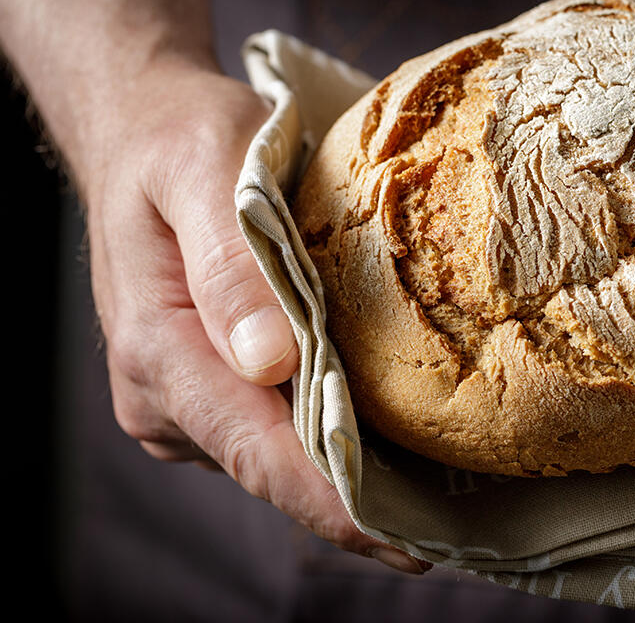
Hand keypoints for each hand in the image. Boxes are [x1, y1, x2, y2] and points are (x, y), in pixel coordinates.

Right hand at [79, 61, 427, 573]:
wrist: (139, 131)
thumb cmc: (178, 138)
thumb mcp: (203, 166)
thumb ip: (230, 262)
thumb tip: (268, 361)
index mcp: (157, 349)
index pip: (257, 452)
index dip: (334, 503)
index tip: (408, 541)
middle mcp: (166, 396)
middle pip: (276, 473)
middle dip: (362, 506)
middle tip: (459, 532)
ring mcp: (186, 403)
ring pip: (279, 459)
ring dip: (354, 476)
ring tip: (447, 496)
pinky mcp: (211, 394)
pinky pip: (277, 432)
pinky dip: (334, 441)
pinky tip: (399, 447)